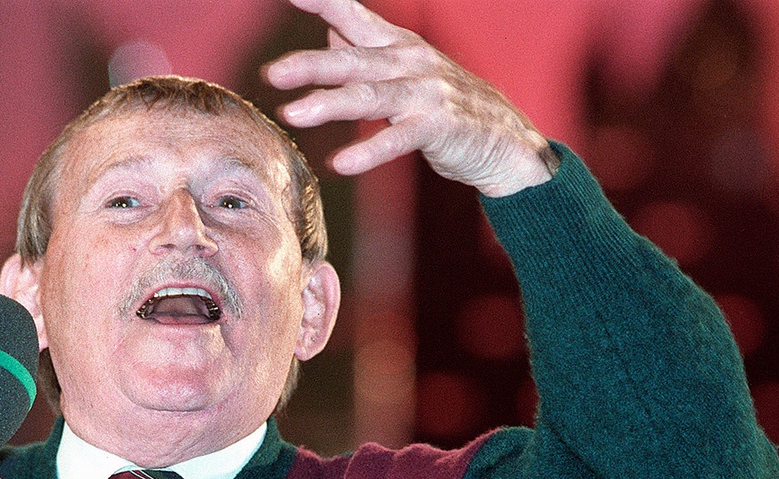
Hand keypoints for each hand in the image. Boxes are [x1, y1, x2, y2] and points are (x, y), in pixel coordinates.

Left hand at [264, 0, 558, 196]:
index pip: (352, 16)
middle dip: (311, 65)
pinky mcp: (439, 126)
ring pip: (370, 95)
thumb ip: (366, 53)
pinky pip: (397, 139)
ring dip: (329, 105)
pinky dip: (368, 151)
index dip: (323, 3)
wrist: (505, 140)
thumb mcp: (404, 72)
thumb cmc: (446, 105)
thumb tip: (330, 32)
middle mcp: (410, 61)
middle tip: (273, 73)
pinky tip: (340, 163)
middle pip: (353, 60)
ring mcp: (426, 92)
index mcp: (397, 45)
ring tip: (293, 114)